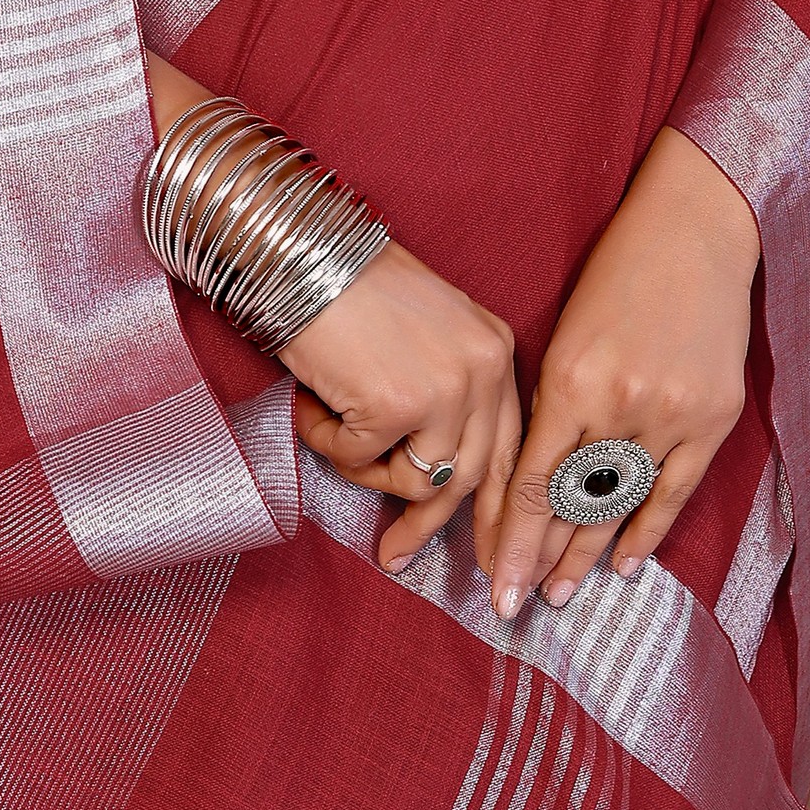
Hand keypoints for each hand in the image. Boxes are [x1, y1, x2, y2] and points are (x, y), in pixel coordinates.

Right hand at [280, 239, 524, 571]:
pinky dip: (327, 443)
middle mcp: (483, 369)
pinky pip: (360, 462)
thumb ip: (444, 393)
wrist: (299, 250)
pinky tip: (311, 404)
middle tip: (396, 559)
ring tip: (331, 426)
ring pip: (417, 482)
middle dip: (431, 528)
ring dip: (364, 469)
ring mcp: (444, 390)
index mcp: (495, 349)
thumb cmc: (347, 288)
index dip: (496, 507)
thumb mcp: (424, 336)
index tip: (483, 550)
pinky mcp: (396, 406)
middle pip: (472, 478)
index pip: (510, 447)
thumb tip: (433, 475)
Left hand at [485, 127, 758, 618]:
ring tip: (562, 593)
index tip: (496, 581)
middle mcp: (622, 405)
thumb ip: (552, 405)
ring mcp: (673, 415)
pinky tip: (624, 564)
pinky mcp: (714, 418)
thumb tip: (532, 477)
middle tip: (517, 603)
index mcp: (572, 380)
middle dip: (541, 558)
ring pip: (622, 504)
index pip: (532, 483)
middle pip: (573, 503)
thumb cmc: (616, 274)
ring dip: (589, 553)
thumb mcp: (564, 334)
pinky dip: (648, 530)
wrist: (694, 233)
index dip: (512, 539)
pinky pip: (675, 491)